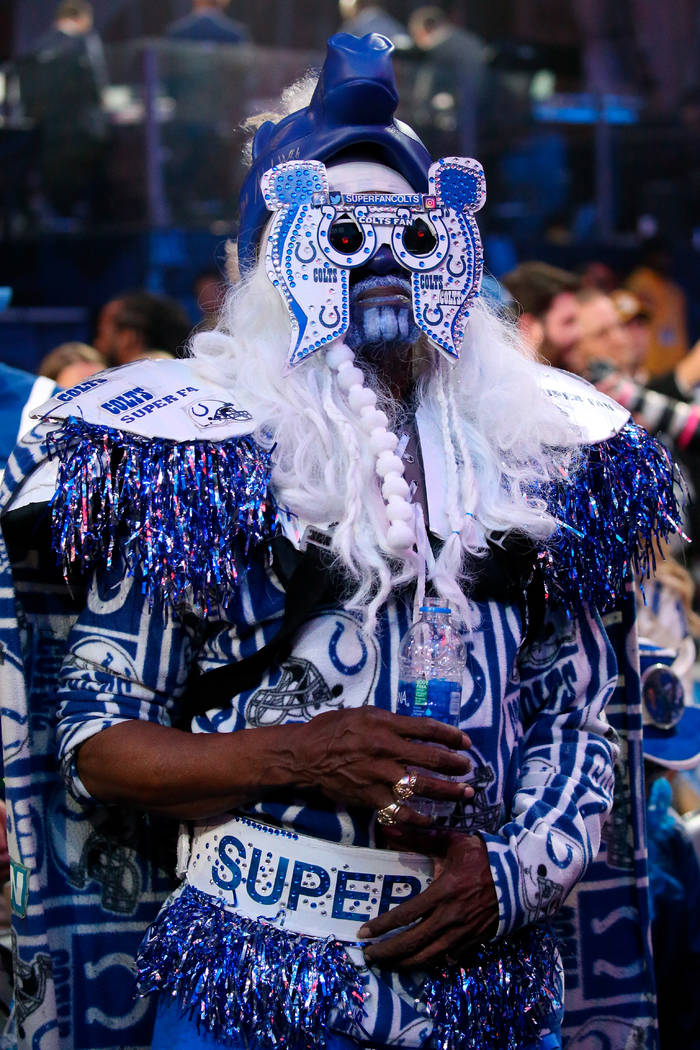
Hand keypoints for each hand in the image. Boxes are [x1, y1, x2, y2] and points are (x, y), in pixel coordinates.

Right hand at [296, 707, 471, 825]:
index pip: (428, 729)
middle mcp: (387, 750)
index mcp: (386, 725)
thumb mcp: (364, 713)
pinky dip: (418, 817)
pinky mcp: (371, 798)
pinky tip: (431, 819)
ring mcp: (380, 776)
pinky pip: (400, 811)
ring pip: (422, 786)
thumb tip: (417, 729)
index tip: (465, 742)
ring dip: (447, 791)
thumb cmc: (333, 729)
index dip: (451, 736)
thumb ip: (391, 721)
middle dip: (455, 765)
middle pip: (431, 759)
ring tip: (464, 794)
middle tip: (468, 768)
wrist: (306, 755)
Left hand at [358, 832, 498, 967]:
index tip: (363, 933)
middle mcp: (450, 918)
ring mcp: (463, 933)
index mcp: (442, 893)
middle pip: (412, 943)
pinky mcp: (474, 941)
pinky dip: (430, 963)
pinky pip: (448, 958)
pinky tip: (418, 962)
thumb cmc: (483, 856)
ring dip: (404, 962)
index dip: (382, 926)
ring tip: (387, 963)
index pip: (405, 915)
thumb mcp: (451, 842)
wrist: (521, 875)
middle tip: (368, 956)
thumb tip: (389, 826)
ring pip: (428, 957)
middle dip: (387, 952)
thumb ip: (419, 837)